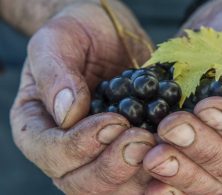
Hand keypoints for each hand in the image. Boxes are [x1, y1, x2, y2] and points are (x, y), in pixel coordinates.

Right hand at [10, 1, 155, 193]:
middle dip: (112, 167)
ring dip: (138, 176)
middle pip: (80, 183)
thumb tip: (67, 113)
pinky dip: (160, 174)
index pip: (50, 152)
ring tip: (161, 148)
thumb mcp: (57, 40)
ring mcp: (99, 155)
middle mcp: (66, 150)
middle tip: (142, 140)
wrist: (108, 34)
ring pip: (112, 189)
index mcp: (37, 126)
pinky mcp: (130, 153)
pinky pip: (142, 176)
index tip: (113, 122)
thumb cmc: (77, 33)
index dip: (79, 146)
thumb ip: (55, 74)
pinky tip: (177, 159)